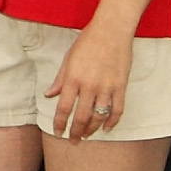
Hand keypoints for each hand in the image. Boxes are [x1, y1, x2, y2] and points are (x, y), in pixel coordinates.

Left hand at [45, 26, 134, 140]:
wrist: (112, 29)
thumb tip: (49, 95)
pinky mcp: (121, 86)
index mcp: (73, 78)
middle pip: (81, 117)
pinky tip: (106, 128)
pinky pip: (117, 110)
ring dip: (92, 129)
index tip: (58, 132)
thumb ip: (60, 80)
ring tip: (87, 135)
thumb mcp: (68, 59)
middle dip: (75, 132)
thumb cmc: (87, 41)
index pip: (63, 108)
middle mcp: (89, 85)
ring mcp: (106, 87)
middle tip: (73, 141)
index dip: (60, 124)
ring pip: (99, 117)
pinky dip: (112, 122)